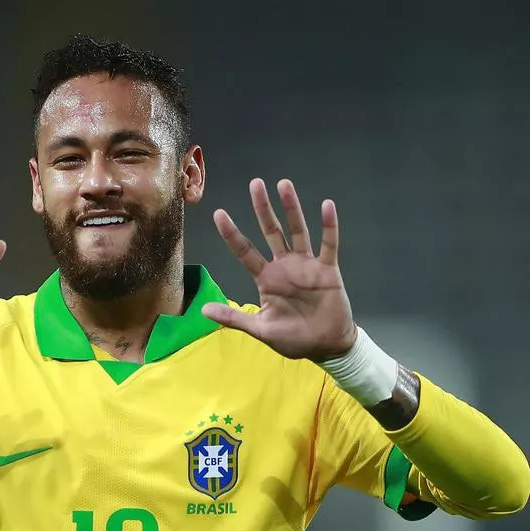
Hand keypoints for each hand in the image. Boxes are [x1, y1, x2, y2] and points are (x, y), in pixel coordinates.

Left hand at [202, 178, 355, 360]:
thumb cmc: (293, 338)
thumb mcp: (260, 329)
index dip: (232, 234)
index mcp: (266, 279)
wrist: (326, 346)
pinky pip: (328, 244)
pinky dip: (328, 226)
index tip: (219, 214)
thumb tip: (202, 311)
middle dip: (262, 208)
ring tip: (284, 184)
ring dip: (291, 208)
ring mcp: (306, 265)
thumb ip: (234, 318)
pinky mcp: (327, 270)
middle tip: (255, 184)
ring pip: (297, 230)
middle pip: (270, 231)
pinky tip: (327, 206)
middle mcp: (284, 266)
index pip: (245, 251)